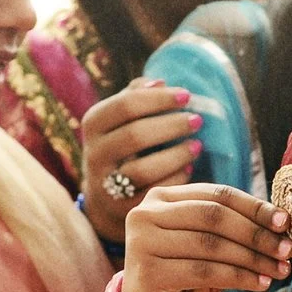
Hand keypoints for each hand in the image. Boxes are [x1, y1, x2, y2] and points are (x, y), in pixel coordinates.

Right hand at [81, 80, 201, 242]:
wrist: (106, 200)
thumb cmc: (123, 148)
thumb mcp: (120, 120)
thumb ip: (136, 96)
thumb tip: (161, 82)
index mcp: (94, 123)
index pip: (125, 105)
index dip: (159, 99)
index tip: (187, 95)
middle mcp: (94, 154)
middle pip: (134, 135)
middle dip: (171, 126)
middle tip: (197, 120)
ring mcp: (105, 185)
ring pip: (142, 169)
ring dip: (176, 155)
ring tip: (197, 145)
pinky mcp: (121, 209)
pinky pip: (152, 193)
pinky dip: (174, 180)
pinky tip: (188, 169)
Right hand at [121, 183, 291, 291]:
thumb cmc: (183, 275)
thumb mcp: (206, 243)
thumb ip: (231, 226)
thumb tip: (282, 220)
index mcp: (161, 197)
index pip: (217, 194)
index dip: (254, 207)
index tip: (285, 222)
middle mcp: (145, 214)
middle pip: (214, 216)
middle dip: (256, 233)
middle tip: (287, 249)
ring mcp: (142, 243)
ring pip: (211, 245)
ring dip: (252, 258)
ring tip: (279, 270)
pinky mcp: (148, 273)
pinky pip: (204, 272)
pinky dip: (238, 277)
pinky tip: (259, 284)